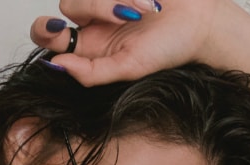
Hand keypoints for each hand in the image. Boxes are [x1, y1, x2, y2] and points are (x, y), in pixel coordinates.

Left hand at [30, 0, 249, 85]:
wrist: (203, 21)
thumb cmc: (170, 48)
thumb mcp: (129, 68)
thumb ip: (91, 73)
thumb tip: (56, 65)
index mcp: (90, 45)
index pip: (50, 35)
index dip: (46, 30)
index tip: (60, 30)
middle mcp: (94, 19)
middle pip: (67, 5)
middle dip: (91, 8)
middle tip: (121, 16)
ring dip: (112, 0)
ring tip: (143, 10)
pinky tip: (147, 1)